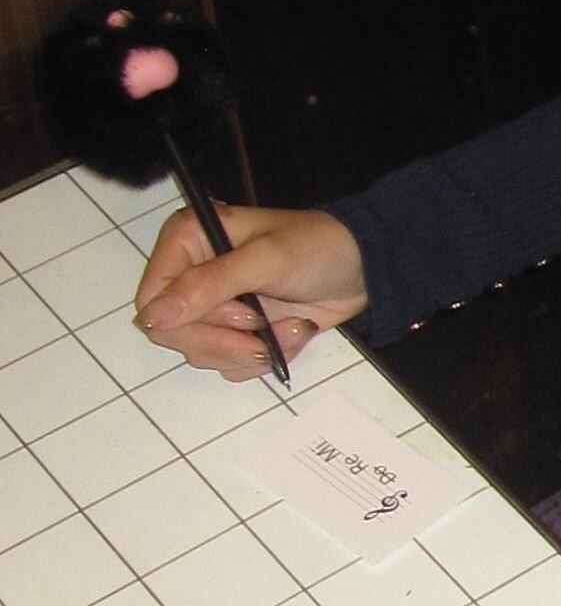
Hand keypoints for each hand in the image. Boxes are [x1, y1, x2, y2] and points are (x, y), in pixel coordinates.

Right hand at [135, 204, 368, 380]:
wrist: (364, 270)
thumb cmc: (316, 249)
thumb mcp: (266, 260)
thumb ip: (209, 286)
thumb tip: (154, 316)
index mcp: (188, 241)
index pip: (152, 297)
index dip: (184, 318)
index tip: (236, 316)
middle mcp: (192, 275)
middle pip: (173, 333)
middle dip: (223, 339)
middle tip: (261, 325)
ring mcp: (215, 307)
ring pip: (202, 354)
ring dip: (250, 349)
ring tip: (289, 324)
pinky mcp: (238, 332)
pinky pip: (231, 364)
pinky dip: (266, 357)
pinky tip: (291, 332)